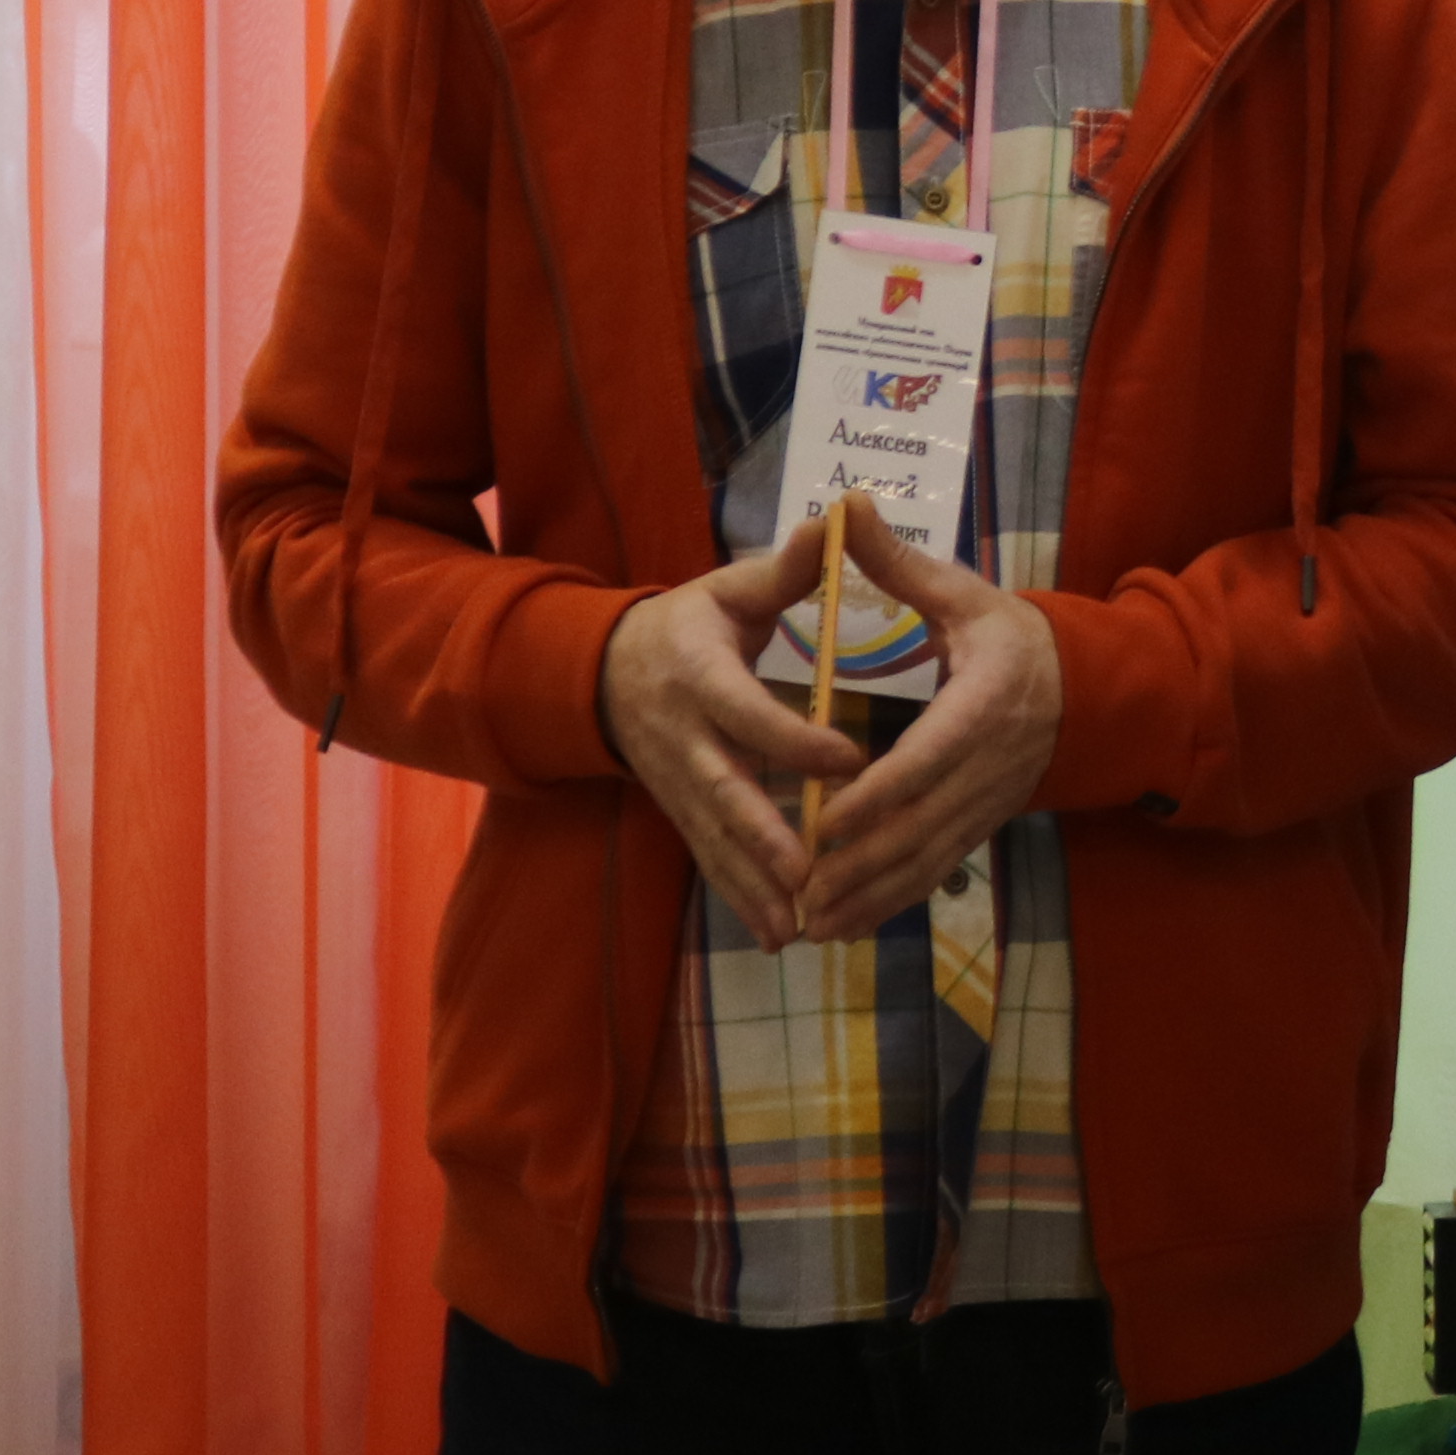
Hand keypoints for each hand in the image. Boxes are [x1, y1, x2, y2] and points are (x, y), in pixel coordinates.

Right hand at [598, 522, 866, 948]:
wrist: (605, 669)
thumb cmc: (690, 624)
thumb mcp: (728, 590)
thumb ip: (780, 571)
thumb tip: (829, 522)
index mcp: (697, 673)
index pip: (746, 710)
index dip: (793, 737)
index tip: (851, 757)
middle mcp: (680, 734)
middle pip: (721, 789)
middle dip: (763, 833)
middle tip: (811, 870)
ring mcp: (673, 779)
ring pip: (713, 835)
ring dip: (752, 881)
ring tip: (796, 921)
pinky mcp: (676, 808)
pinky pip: (708, 854)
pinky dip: (738, 893)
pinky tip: (776, 932)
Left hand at [795, 513, 1066, 941]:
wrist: (1090, 686)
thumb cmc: (1012, 634)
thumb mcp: (961, 594)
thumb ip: (898, 563)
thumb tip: (845, 506)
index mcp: (986, 701)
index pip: (930, 756)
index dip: (879, 794)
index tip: (826, 820)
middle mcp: (990, 762)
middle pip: (922, 822)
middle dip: (860, 863)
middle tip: (800, 887)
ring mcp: (988, 801)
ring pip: (926, 858)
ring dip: (870, 894)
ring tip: (813, 919)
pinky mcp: (982, 825)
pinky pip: (935, 871)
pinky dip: (891, 901)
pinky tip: (846, 924)